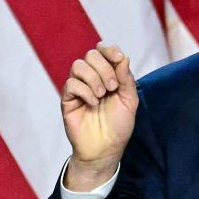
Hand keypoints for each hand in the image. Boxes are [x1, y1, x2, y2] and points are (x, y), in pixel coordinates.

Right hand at [62, 43, 138, 190]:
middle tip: (112, 88)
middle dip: (104, 68)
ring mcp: (79, 88)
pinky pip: (71, 84)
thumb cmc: (119, 126)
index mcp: (109, 75)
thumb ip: (126, 78)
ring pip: (78, 65)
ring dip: (94, 78)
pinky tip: (93, 103)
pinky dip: (84, 91)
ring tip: (102, 95)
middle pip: (91, 55)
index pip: (104, 51)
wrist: (106, 149)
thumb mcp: (129, 100)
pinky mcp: (68, 99)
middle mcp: (92, 78)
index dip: (110, 49)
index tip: (120, 58)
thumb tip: (122, 56)